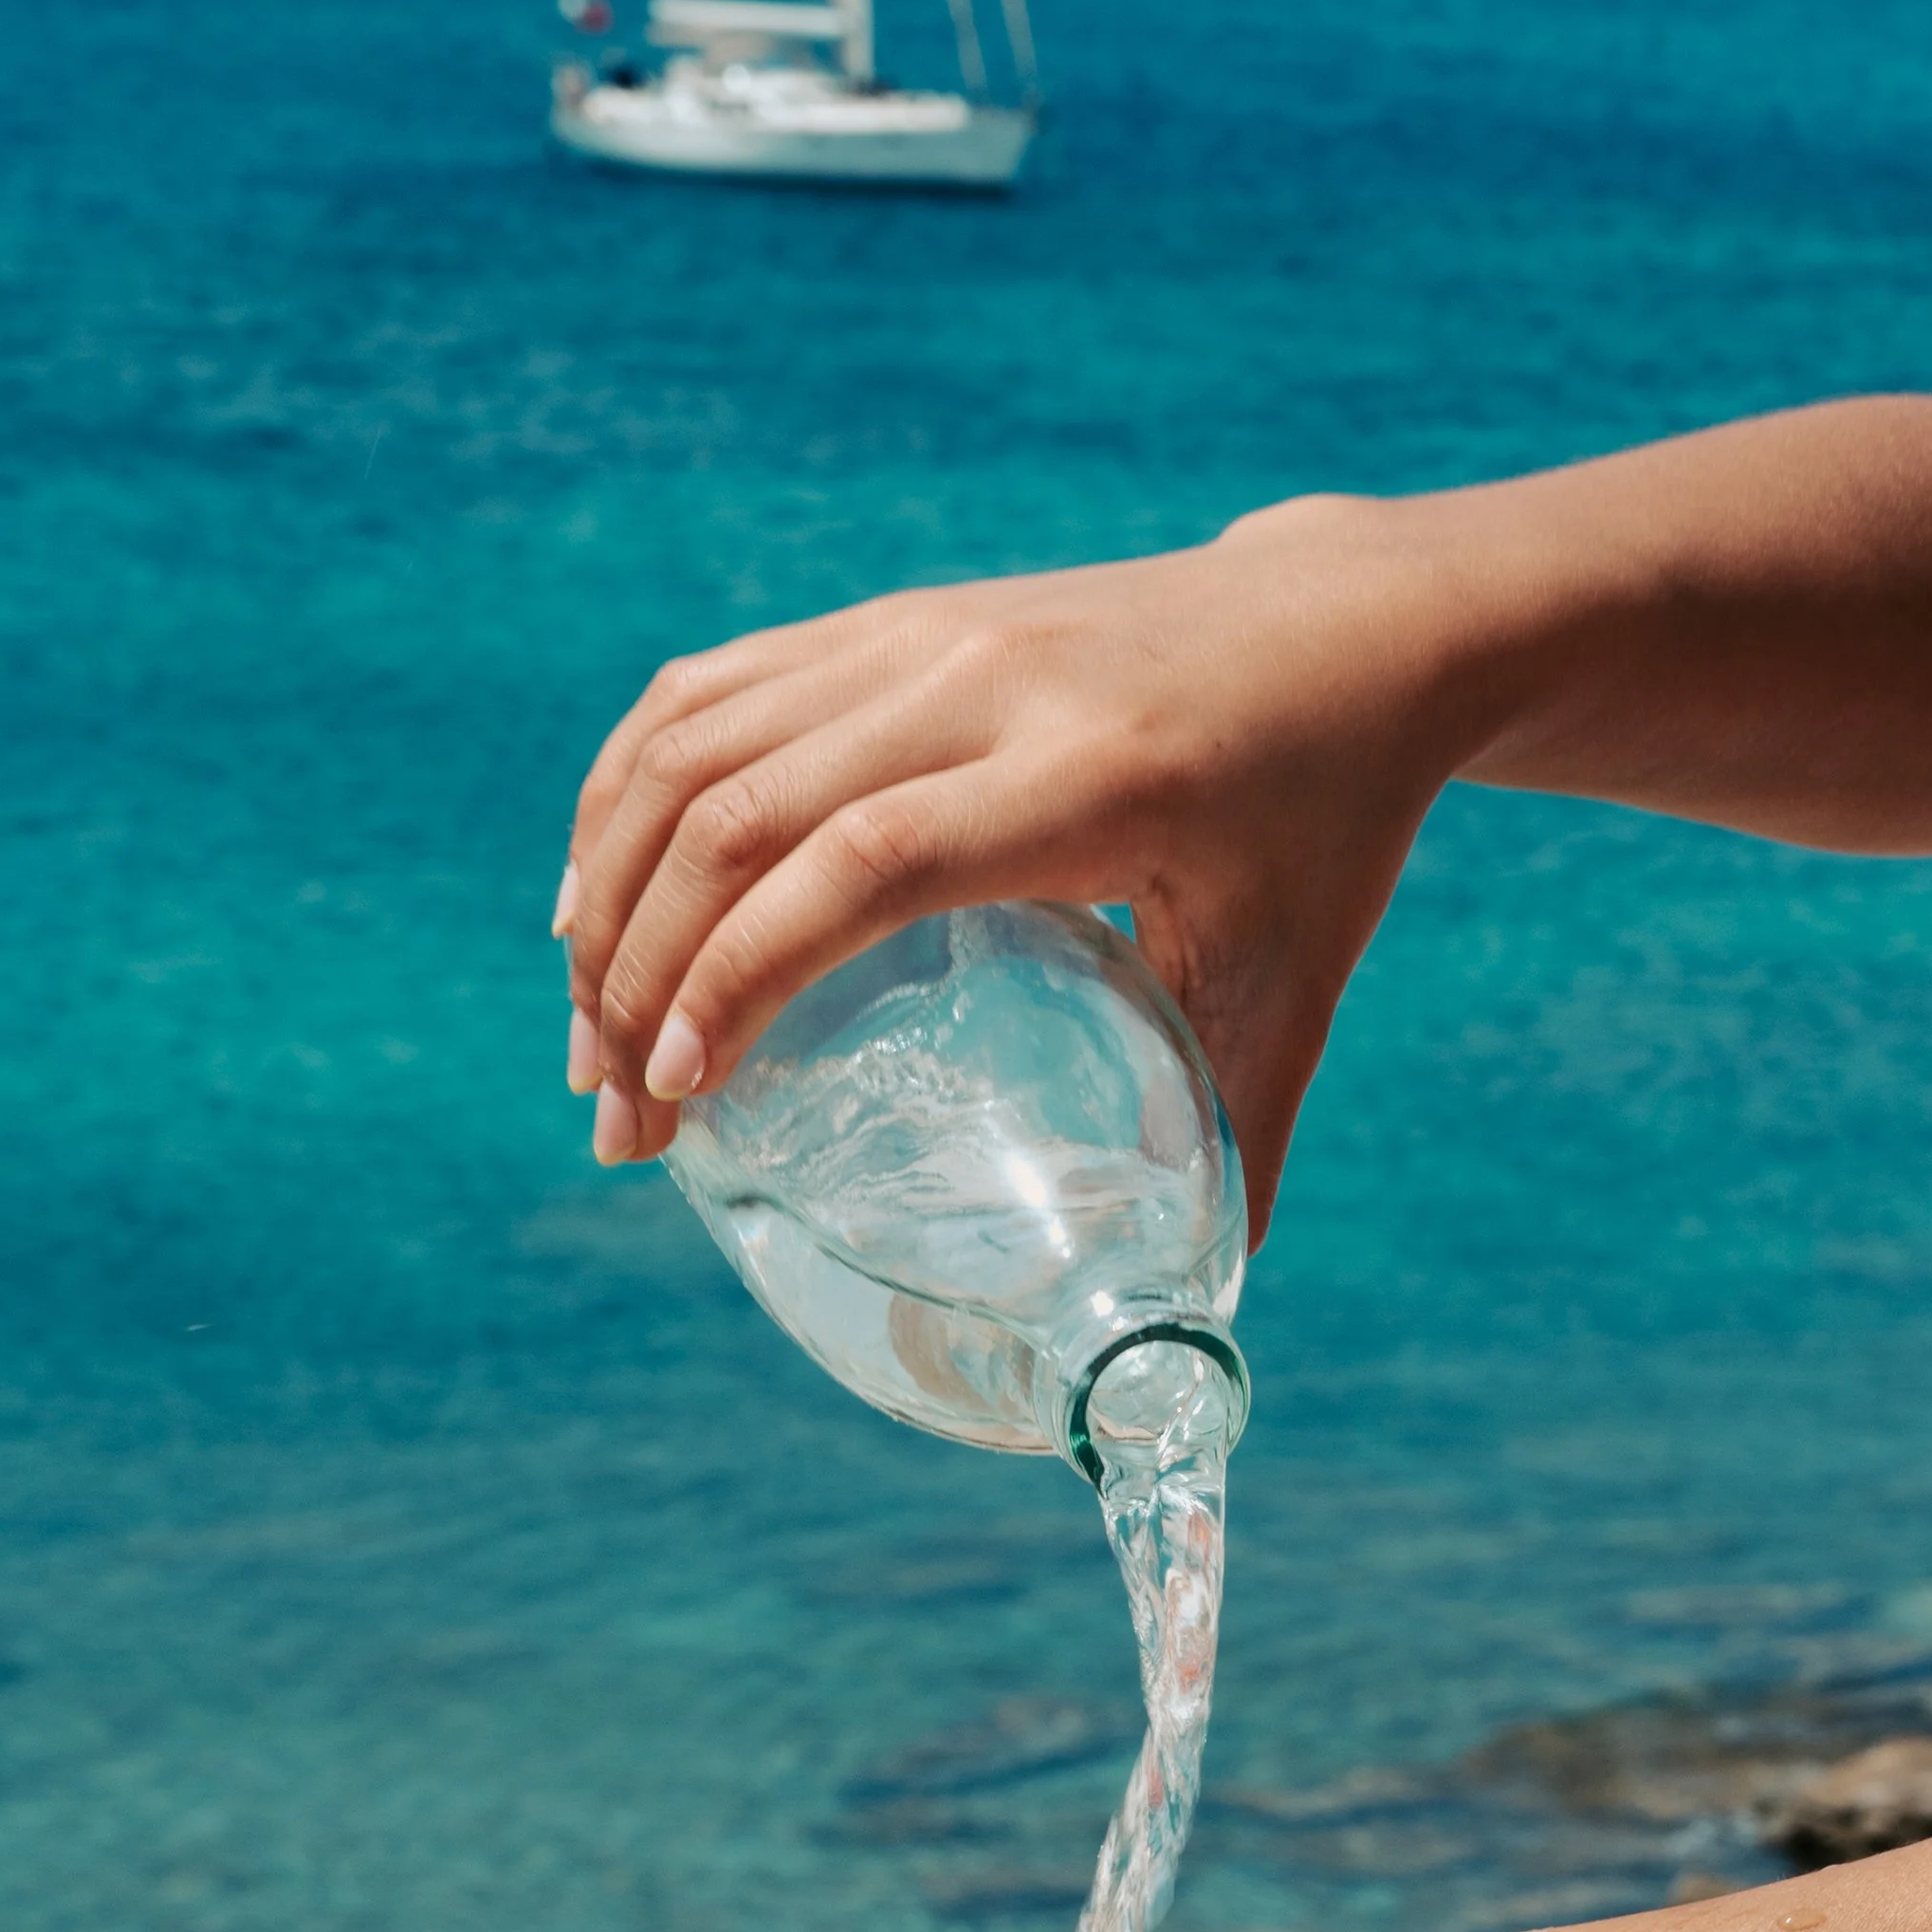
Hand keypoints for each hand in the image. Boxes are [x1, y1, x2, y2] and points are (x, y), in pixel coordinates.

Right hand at [559, 499, 1484, 1241]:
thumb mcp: (1297, 981)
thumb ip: (1238, 1136)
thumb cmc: (1325, 821)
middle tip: (618, 1123)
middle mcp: (980, 680)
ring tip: (590, 1041)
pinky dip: (621, 801)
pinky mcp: (883, 619)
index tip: (683, 1097)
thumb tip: (1191, 1312)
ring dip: (609, 895)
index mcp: (1087, 775)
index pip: (864, 862)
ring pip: (695, 747)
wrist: (1341, 624)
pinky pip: (704, 695)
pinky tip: (590, 905)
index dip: (744, 973)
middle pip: (742, 809)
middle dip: (641, 975)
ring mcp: (918, 631)